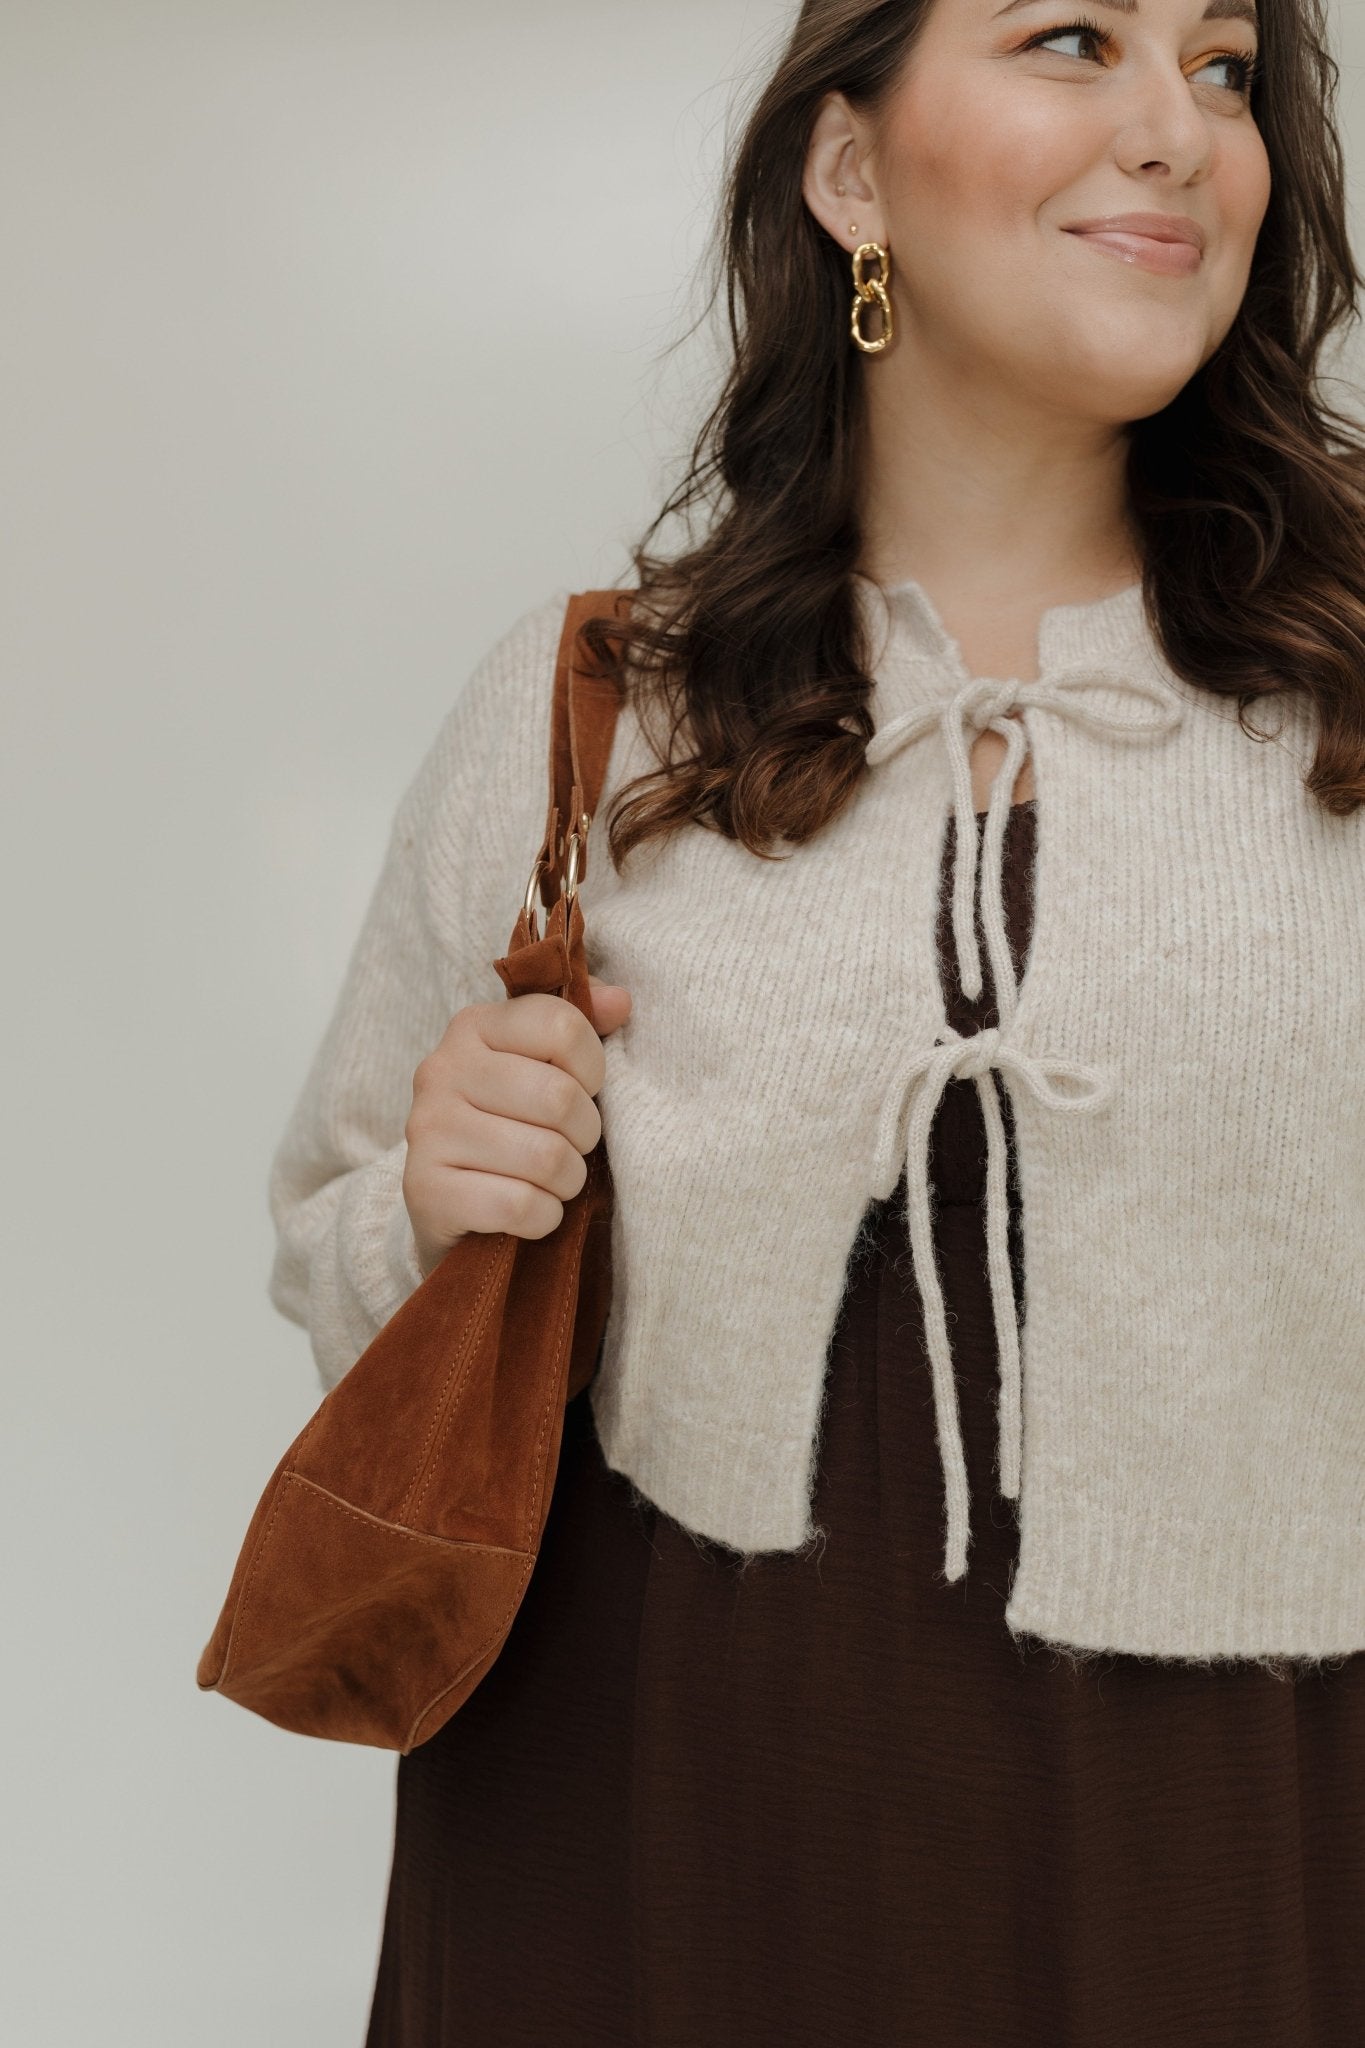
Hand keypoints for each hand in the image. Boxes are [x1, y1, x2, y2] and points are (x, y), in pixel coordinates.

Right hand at [402, 976, 631, 1276]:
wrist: (452, 1207)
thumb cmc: (515, 1125)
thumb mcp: (548, 1066)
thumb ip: (585, 1023)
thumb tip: (621, 1002)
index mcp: (474, 1026)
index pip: (561, 1025)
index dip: (593, 1066)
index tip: (585, 1089)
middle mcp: (441, 1069)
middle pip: (558, 1097)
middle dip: (585, 1133)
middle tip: (573, 1146)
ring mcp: (426, 1129)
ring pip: (544, 1157)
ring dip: (567, 1180)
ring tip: (553, 1180)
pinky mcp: (423, 1190)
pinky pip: (519, 1204)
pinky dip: (542, 1217)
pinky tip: (531, 1212)